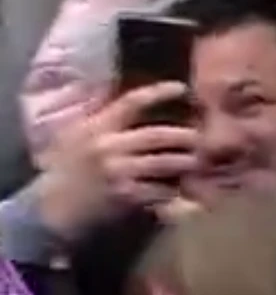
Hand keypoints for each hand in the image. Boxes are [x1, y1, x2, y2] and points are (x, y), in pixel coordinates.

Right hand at [36, 84, 198, 235]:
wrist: (54, 206)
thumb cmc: (69, 167)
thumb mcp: (77, 135)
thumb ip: (101, 116)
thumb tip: (128, 94)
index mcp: (96, 126)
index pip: (130, 102)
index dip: (158, 92)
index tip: (181, 88)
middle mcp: (106, 145)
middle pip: (156, 135)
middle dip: (184, 135)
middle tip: (202, 137)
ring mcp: (116, 171)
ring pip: (163, 162)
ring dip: (185, 161)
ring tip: (198, 161)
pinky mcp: (124, 195)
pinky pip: (159, 189)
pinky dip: (175, 189)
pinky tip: (185, 189)